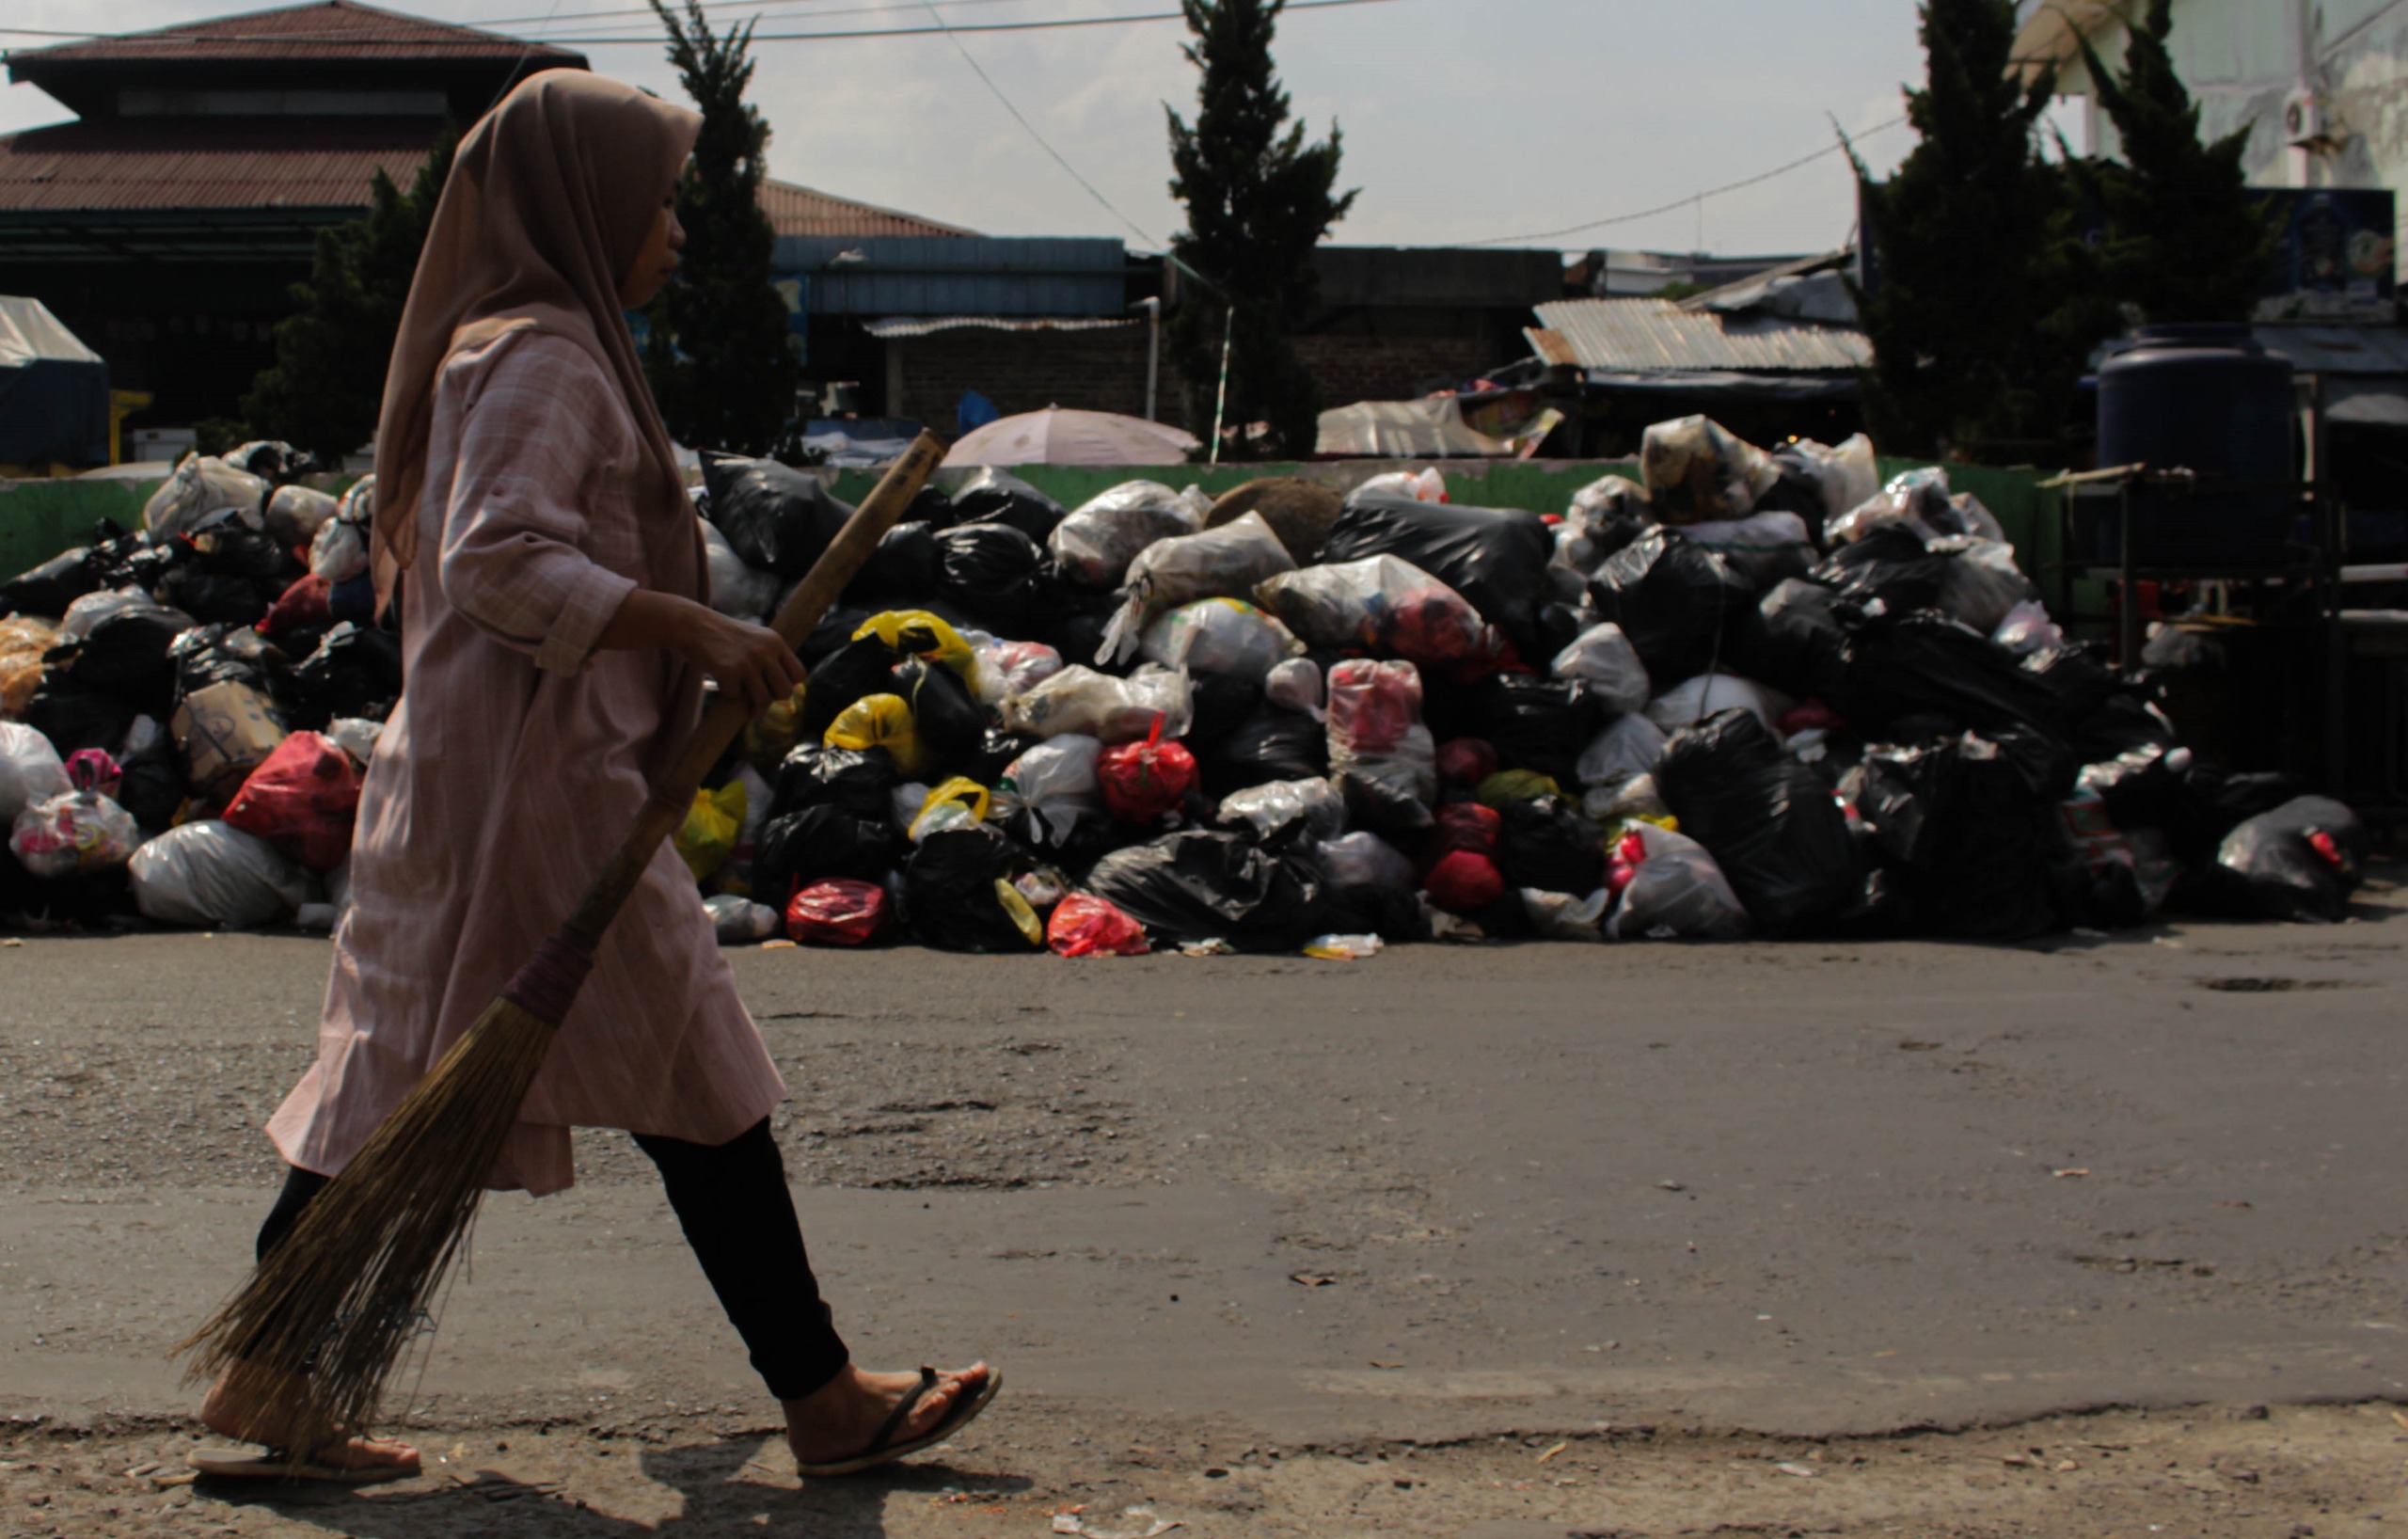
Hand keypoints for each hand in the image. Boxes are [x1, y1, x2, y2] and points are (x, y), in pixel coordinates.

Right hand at [678, 607, 806, 714]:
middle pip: (785, 691)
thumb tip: (790, 691)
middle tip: (761, 700)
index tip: (775, 688)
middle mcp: (765, 651)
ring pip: (763, 699)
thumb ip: (771, 658)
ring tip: (750, 709)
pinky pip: (735, 696)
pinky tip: (723, 683)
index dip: (789, 685)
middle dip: (773, 700)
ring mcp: (748, 661)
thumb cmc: (724, 636)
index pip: (799, 674)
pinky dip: (728, 693)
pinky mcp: (729, 670)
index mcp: (775, 642)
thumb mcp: (755, 639)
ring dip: (756, 708)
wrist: (693, 625)